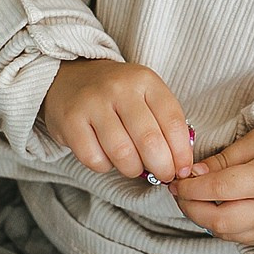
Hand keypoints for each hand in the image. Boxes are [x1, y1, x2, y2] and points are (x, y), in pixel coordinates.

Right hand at [41, 59, 193, 182]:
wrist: (70, 78)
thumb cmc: (117, 96)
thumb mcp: (146, 95)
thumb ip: (165, 123)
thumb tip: (181, 164)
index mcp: (145, 80)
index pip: (173, 122)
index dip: (182, 153)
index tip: (183, 169)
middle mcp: (120, 88)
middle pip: (149, 141)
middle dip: (162, 167)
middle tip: (162, 175)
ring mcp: (93, 103)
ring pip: (123, 154)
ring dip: (133, 169)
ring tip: (133, 166)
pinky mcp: (71, 121)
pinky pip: (95, 159)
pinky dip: (105, 167)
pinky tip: (107, 157)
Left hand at [168, 124, 253, 249]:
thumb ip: (228, 156)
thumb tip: (195, 173)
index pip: (217, 189)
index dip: (191, 186)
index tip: (176, 179)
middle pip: (217, 220)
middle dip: (190, 208)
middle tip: (178, 192)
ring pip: (226, 234)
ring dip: (203, 218)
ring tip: (193, 199)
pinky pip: (239, 238)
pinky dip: (221, 226)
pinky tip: (214, 209)